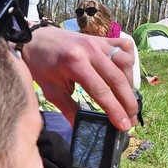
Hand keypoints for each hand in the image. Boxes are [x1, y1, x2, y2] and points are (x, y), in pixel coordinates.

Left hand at [22, 28, 137, 130]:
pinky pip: (124, 48)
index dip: (115, 110)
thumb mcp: (52, 91)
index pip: (101, 91)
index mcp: (75, 63)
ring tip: (127, 100)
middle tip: (132, 119)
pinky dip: (129, 62)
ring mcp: (98, 42)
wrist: (36, 40)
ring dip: (129, 84)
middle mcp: (90, 51)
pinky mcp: (102, 39)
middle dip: (128, 102)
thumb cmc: (42, 66)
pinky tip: (125, 75)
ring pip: (124, 63)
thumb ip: (70, 110)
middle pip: (117, 79)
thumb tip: (84, 129)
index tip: (124, 126)